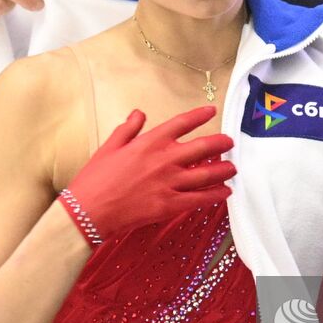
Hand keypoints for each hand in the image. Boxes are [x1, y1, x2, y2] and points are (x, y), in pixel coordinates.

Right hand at [65, 105, 235, 240]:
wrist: (88, 211)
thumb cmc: (95, 179)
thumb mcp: (109, 146)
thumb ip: (128, 128)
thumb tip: (139, 114)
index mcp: (149, 143)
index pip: (181, 123)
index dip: (199, 116)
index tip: (211, 111)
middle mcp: (163, 160)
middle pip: (202, 147)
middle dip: (221, 144)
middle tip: (230, 143)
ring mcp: (168, 183)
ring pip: (206, 174)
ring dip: (224, 170)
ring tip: (233, 168)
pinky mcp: (169, 205)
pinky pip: (200, 199)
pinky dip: (216, 195)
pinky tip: (225, 192)